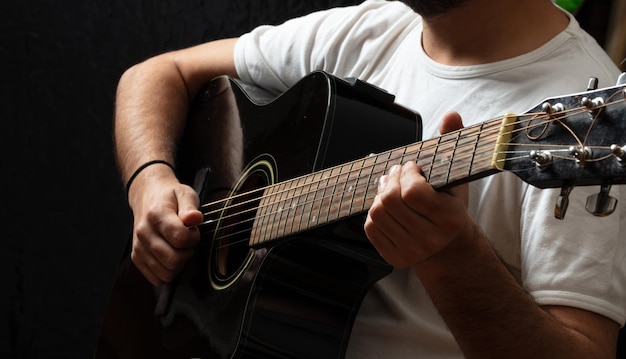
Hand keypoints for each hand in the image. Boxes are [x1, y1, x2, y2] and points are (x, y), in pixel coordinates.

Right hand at [128, 172, 202, 285]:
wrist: (147, 196)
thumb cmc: (170, 197)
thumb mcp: (185, 194)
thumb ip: (190, 207)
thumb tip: (195, 218)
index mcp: (156, 216)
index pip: (181, 239)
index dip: (194, 237)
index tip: (193, 230)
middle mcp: (144, 233)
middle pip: (173, 261)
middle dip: (187, 253)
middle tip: (187, 240)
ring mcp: (138, 247)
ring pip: (166, 274)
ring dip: (178, 264)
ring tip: (178, 247)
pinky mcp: (136, 257)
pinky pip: (156, 278)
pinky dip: (168, 271)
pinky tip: (170, 255)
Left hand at [364, 112, 471, 267]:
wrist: (449, 248)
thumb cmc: (450, 207)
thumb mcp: (456, 177)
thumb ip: (453, 144)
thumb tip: (451, 115)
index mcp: (449, 219)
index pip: (413, 192)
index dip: (407, 173)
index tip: (413, 167)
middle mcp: (430, 239)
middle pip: (391, 202)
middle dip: (390, 179)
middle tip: (397, 172)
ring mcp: (411, 251)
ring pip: (377, 213)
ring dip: (380, 193)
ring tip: (390, 185)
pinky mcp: (395, 257)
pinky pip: (371, 228)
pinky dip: (373, 211)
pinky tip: (386, 205)